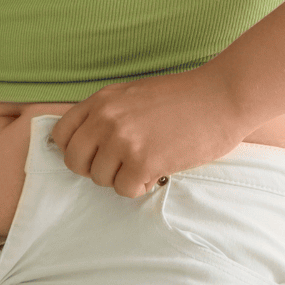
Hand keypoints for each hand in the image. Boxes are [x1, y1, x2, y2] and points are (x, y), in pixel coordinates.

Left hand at [49, 68, 251, 197]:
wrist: (224, 97)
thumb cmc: (186, 97)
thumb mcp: (136, 94)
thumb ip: (109, 113)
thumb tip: (89, 143)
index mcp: (103, 99)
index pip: (61, 134)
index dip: (76, 149)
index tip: (94, 154)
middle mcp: (106, 118)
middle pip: (75, 161)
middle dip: (96, 169)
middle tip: (122, 165)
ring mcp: (122, 140)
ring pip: (100, 179)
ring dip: (122, 178)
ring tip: (147, 163)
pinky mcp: (143, 161)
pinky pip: (124, 190)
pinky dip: (140, 187)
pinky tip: (158, 170)